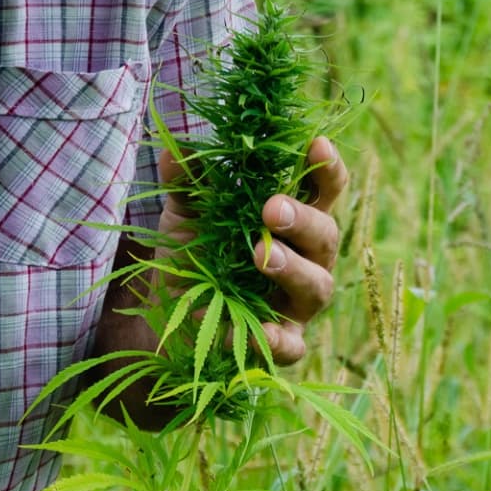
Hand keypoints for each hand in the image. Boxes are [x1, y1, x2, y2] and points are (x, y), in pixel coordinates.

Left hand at [157, 136, 348, 365]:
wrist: (163, 320)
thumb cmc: (191, 256)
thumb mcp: (184, 216)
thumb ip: (186, 183)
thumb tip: (173, 149)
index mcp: (292, 221)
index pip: (322, 190)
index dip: (326, 168)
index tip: (316, 144)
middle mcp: (306, 260)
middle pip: (326, 236)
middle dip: (303, 219)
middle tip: (270, 209)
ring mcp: (297, 304)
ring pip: (318, 286)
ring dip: (293, 268)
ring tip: (260, 256)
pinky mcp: (282, 345)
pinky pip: (291, 346)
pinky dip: (275, 338)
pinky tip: (256, 330)